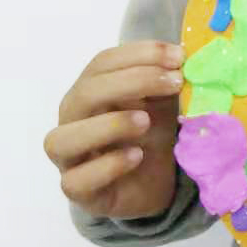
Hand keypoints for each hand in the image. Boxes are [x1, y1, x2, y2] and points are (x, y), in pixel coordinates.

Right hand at [44, 41, 184, 220]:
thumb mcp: (163, 104)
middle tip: (174, 83)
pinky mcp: (80, 192)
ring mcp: (71, 159)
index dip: (139, 54)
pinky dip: (107, 166)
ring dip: (108, 125)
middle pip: (84, 93)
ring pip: (62, 139)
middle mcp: (73, 121)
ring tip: (146, 121)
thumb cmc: (152, 136)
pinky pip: (75, 181)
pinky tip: (136, 156)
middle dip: (131, 81)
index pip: (102, 63)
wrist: (156, 185)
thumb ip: (165, 81)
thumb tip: (183, 57)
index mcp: (90, 91)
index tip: (178, 56)